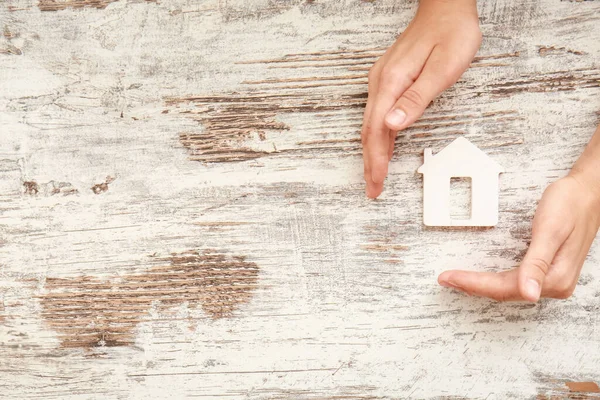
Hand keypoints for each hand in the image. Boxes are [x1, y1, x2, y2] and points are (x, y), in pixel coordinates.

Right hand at [362, 0, 481, 198]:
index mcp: (393, 82)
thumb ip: (416, 99)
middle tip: (372, 188)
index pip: (378, 130)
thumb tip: (392, 125)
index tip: (376, 182)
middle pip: (369, 130)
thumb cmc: (451, 34)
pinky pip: (377, 113)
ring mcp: (383, 80)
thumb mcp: (443, 68)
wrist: (447, 7)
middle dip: (370, 163)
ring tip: (374, 175)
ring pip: (372, 124)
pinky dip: (377, 135)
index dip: (376, 160)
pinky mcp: (389, 79)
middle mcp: (382, 82)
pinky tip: (381, 147)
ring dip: (372, 152)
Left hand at [438, 175, 599, 301]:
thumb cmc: (570, 205)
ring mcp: (551, 279)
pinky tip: (481, 278)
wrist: (587, 192)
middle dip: (472, 286)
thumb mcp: (550, 230)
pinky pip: (514, 281)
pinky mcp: (546, 270)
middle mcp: (554, 284)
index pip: (505, 288)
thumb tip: (529, 294)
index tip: (450, 278)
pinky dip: (494, 280)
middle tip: (445, 279)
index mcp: (555, 278)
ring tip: (456, 279)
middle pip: (504, 291)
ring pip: (508, 288)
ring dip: (481, 285)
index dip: (474, 284)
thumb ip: (538, 264)